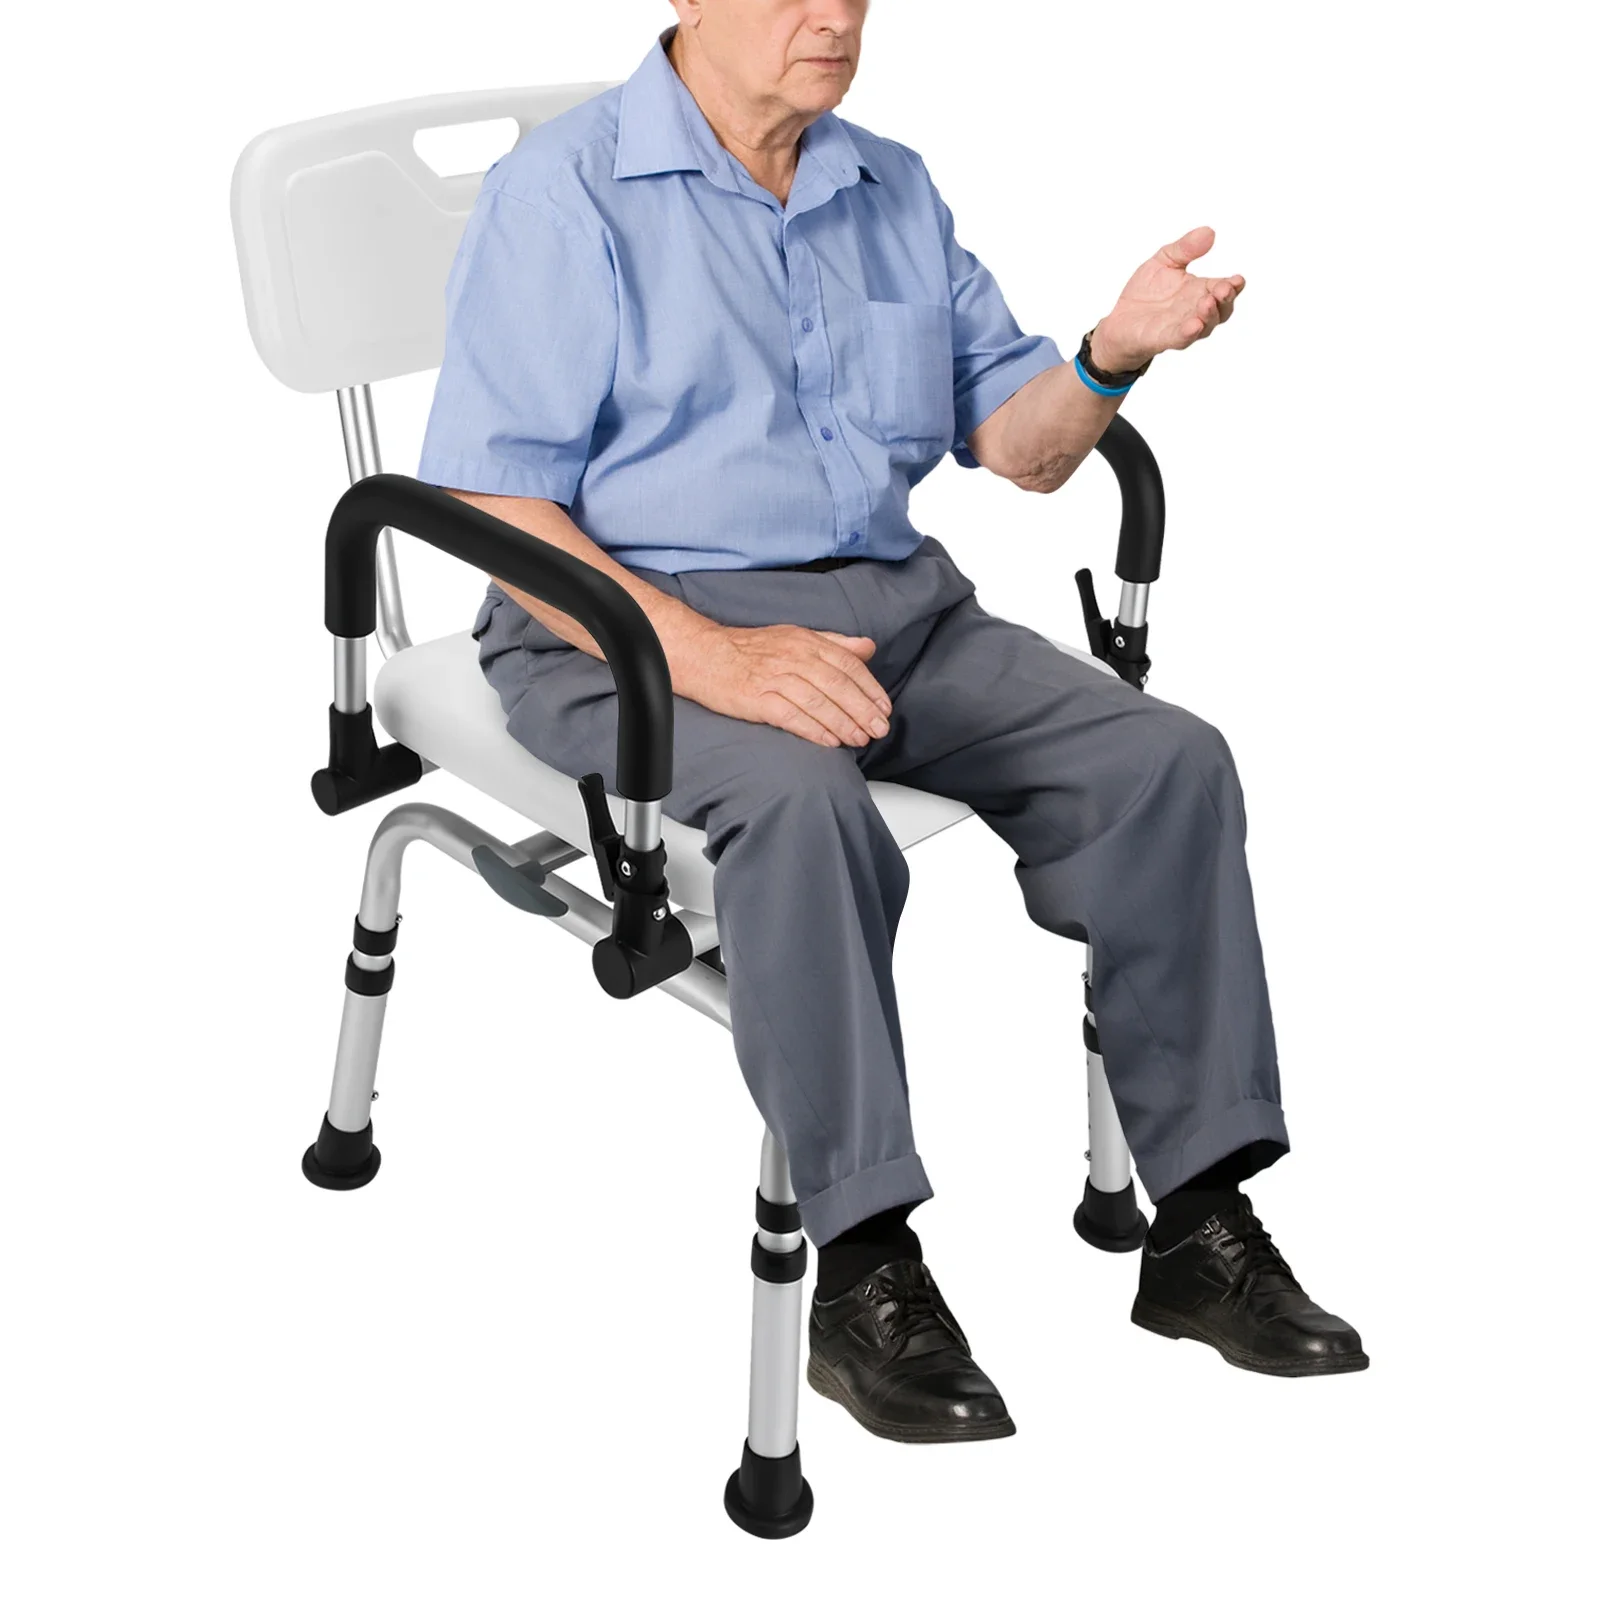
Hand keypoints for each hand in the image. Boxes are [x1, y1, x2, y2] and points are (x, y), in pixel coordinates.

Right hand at [674, 623, 892, 749]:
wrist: (704, 655)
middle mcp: (793, 657)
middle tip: (879, 729)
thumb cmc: (750, 650)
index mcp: (806, 642)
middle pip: (838, 685)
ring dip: (843, 723)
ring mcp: (774, 678)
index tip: (884, 708)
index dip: (870, 689)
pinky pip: (791, 716)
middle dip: (863, 710)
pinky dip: (813, 729)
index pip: (848, 665)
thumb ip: (834, 643)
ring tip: (859, 740)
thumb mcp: (795, 637)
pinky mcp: (756, 698)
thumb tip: (867, 647)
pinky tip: (828, 741)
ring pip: (818, 702)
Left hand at [1092, 226, 1245, 372]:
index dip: (1233, 285)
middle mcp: (1196, 310)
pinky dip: (1188, 333)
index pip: (1224, 288)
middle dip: (1225, 300)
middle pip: (1221, 310)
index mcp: (1200, 290)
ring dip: (1209, 316)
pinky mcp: (1164, 339)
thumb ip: (1185, 249)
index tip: (1237, 279)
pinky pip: (1180, 339)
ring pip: (1205, 326)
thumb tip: (1208, 232)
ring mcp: (1182, 327)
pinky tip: (1194, 326)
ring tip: (1207, 302)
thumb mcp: (1164, 261)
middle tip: (1223, 289)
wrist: (1119, 319)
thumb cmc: (1146, 292)